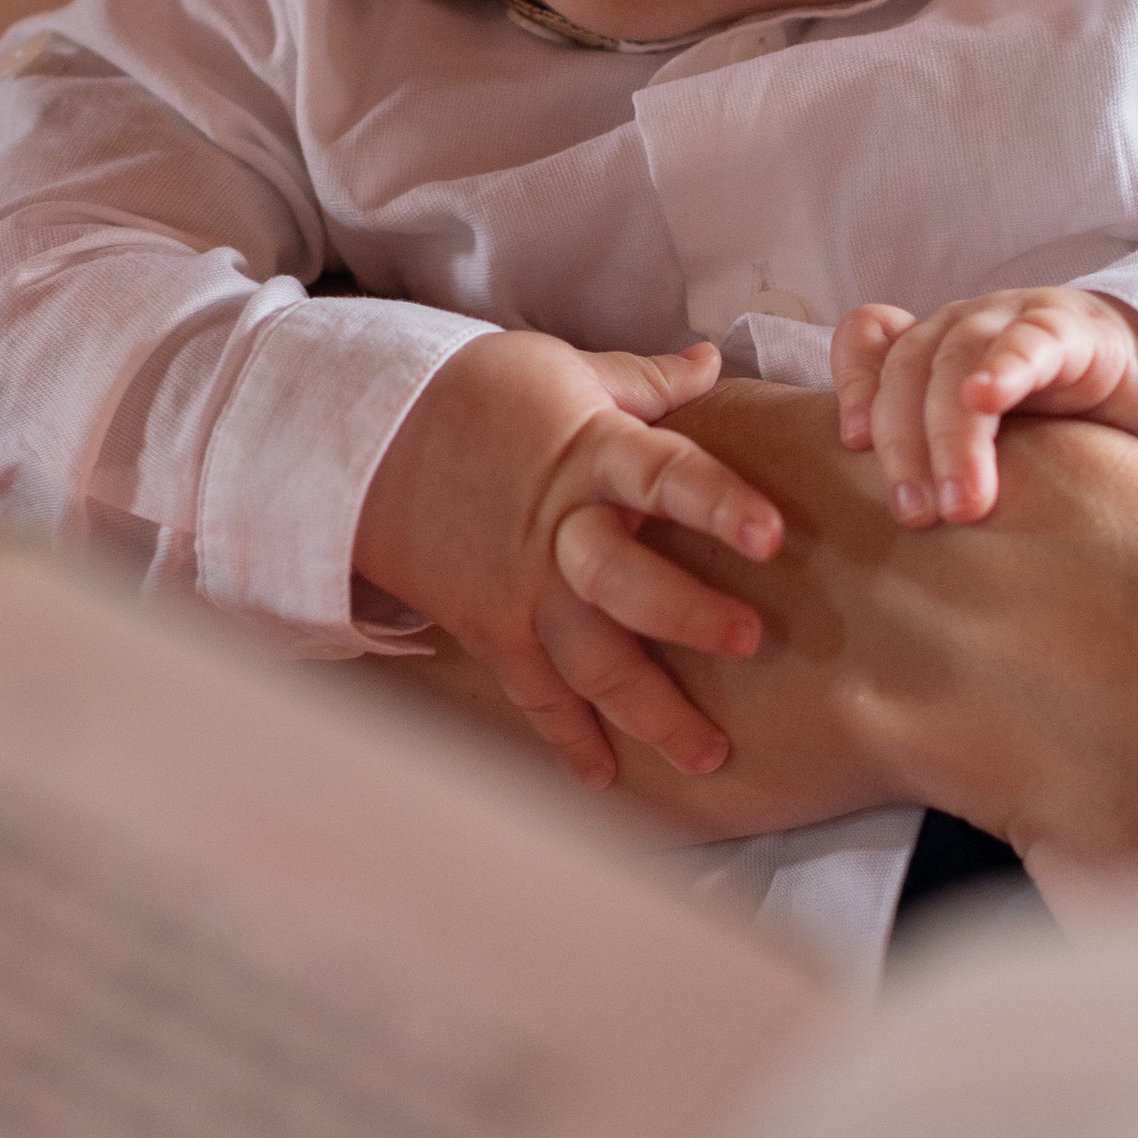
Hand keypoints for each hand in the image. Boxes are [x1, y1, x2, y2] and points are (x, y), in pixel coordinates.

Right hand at [353, 333, 784, 788]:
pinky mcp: (490, 628)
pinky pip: (533, 694)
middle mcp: (562, 531)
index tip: (774, 535)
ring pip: (590, 661)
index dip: (720, 505)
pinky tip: (604, 776)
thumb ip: (645, 382)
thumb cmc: (477, 393)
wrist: (364, 433)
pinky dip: (567, 738)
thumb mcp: (562, 369)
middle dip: (689, 617)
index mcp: (594, 454)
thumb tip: (712, 361)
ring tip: (708, 755)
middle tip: (750, 642)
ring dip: (650, 712)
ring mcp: (524, 589)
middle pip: (627, 586)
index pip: (668, 477)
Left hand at [833, 287, 1137, 522]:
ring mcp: (1016, 322)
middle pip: (908, 366)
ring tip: (962, 503)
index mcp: (932, 353)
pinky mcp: (1074, 331)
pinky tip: (988, 399)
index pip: (871, 340)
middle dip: (902, 442)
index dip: (854, 383)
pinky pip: (1030, 340)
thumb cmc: (1058, 438)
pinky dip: (1003, 366)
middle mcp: (965, 329)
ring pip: (958, 359)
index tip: (850, 446)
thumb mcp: (985, 453)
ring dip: (952, 433)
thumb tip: (880, 554)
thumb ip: (931, 473)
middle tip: (915, 516)